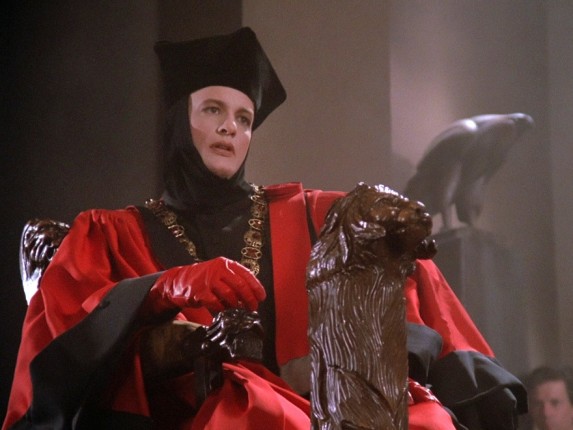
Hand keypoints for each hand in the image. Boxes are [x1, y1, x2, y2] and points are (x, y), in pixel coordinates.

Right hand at [146, 257, 265, 314]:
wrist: (178, 280)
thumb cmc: (203, 278)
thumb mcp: (219, 273)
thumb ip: (234, 279)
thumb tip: (252, 293)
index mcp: (226, 264)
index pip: (247, 275)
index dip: (256, 287)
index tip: (261, 297)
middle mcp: (218, 269)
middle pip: (240, 285)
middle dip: (249, 299)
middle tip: (252, 308)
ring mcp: (208, 280)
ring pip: (230, 295)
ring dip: (236, 305)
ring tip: (237, 310)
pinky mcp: (199, 292)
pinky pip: (216, 304)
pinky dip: (221, 309)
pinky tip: (222, 311)